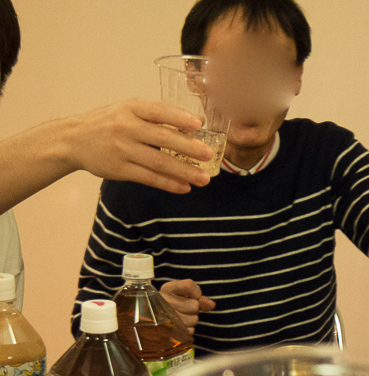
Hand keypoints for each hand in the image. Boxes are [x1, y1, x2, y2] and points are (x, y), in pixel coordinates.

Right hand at [63, 98, 215, 193]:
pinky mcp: (119, 170)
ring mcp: (121, 150)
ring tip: (204, 178)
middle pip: (162, 139)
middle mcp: (125, 127)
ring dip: (184, 172)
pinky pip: (148, 178)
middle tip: (209, 155)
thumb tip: (195, 121)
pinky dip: (168, 184)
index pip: (158, 111)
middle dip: (188, 148)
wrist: (73, 140)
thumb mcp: (128, 109)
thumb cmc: (109, 123)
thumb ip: (156, 114)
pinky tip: (184, 187)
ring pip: (158, 162)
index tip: (199, 125)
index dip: (179, 118)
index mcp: (130, 108)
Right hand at [160, 279, 215, 334]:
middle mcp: (163, 300)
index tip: (192, 295)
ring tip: (183, 316)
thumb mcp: (189, 296)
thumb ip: (201, 298)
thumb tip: (212, 304)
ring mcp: (163, 316)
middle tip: (186, 308)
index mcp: (168, 288)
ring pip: (193, 320)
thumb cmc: (179, 303)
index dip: (196, 293)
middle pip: (194, 306)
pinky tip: (181, 324)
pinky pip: (190, 330)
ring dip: (192, 319)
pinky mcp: (167, 330)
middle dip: (195, 308)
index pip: (189, 286)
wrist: (162, 318)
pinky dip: (189, 328)